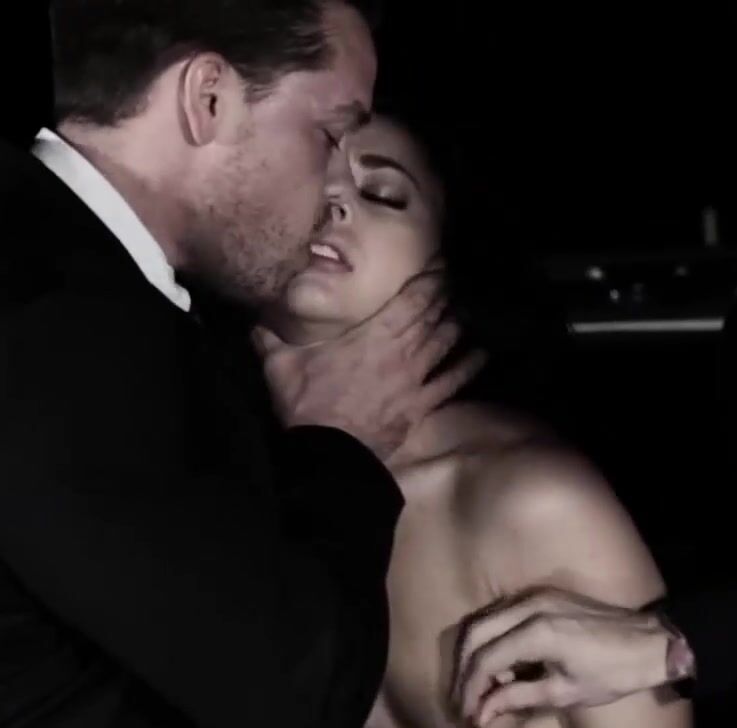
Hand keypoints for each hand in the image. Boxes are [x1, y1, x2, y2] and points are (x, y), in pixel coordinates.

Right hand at [255, 270, 483, 459]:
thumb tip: (255, 318)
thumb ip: (269, 337)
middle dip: (446, 297)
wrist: (328, 454)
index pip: (413, 298)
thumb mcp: (280, 366)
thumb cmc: (306, 406)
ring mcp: (416, 379)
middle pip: (435, 315)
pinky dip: (468, 365)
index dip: (430, 279)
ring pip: (447, 343)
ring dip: (458, 325)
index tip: (439, 264)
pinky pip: (453, 381)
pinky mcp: (421, 405)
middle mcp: (402, 350)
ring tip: (466, 311)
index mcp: (373, 334)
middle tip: (454, 283)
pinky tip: (481, 354)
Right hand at [452, 587, 681, 727]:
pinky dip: (491, 639)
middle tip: (464, 703)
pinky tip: (500, 667)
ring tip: (479, 689)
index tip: (468, 718)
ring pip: (483, 620)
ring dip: (474, 654)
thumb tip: (481, 714)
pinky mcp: (542, 594)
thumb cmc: (612, 674)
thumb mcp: (564, 693)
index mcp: (537, 632)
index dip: (470, 691)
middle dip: (463, 672)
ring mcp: (535, 595)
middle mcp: (529, 606)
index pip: (484, 660)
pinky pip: (501, 614)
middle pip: (473, 634)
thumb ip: (518, 698)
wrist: (649, 642)